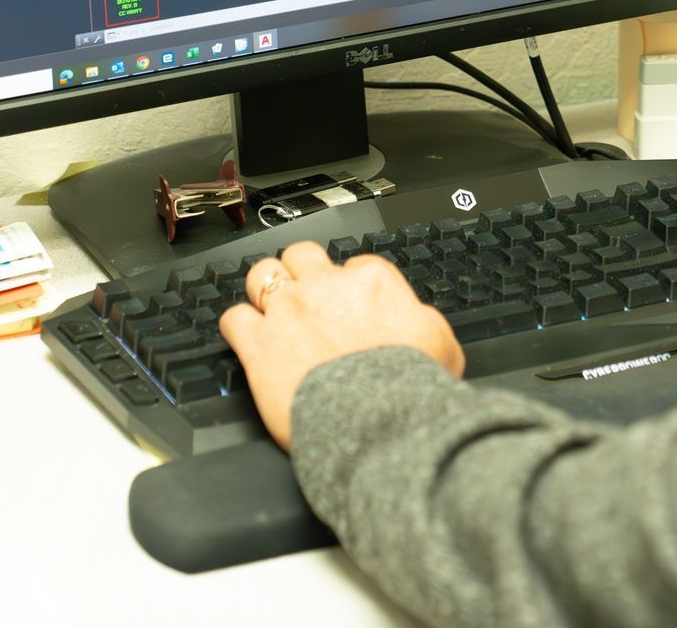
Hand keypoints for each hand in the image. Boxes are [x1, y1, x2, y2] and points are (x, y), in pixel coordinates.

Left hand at [219, 242, 464, 449]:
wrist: (377, 421)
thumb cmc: (410, 388)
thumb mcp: (442, 344)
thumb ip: (422, 320)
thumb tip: (415, 319)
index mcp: (372, 282)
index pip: (355, 264)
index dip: (350, 284)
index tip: (350, 303)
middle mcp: (326, 288)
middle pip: (301, 254)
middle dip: (301, 270)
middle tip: (305, 293)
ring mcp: (288, 313)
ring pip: (261, 274)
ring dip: (265, 289)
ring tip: (270, 307)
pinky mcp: (259, 346)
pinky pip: (234, 319)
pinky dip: (239, 327)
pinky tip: (248, 339)